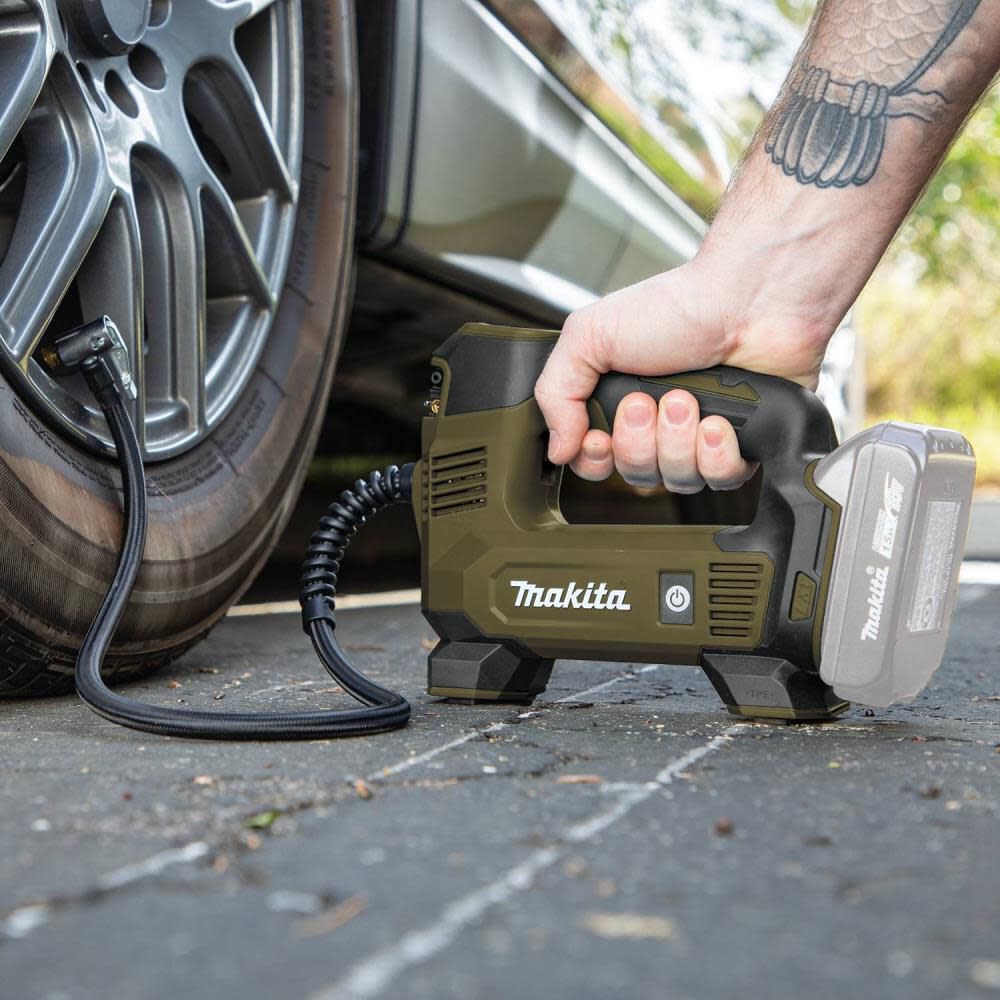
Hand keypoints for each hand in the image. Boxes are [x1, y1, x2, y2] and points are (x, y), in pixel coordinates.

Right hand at [533, 255, 830, 491]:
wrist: (747, 300)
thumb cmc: (677, 307)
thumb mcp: (590, 335)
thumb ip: (556, 391)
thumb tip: (555, 448)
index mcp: (620, 402)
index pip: (596, 462)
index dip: (595, 459)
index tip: (598, 437)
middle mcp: (659, 425)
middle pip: (635, 475)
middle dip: (639, 441)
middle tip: (646, 401)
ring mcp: (700, 438)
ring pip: (678, 480)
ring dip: (677, 441)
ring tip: (686, 399)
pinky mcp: (741, 445)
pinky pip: (721, 480)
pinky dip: (717, 455)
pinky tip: (717, 422)